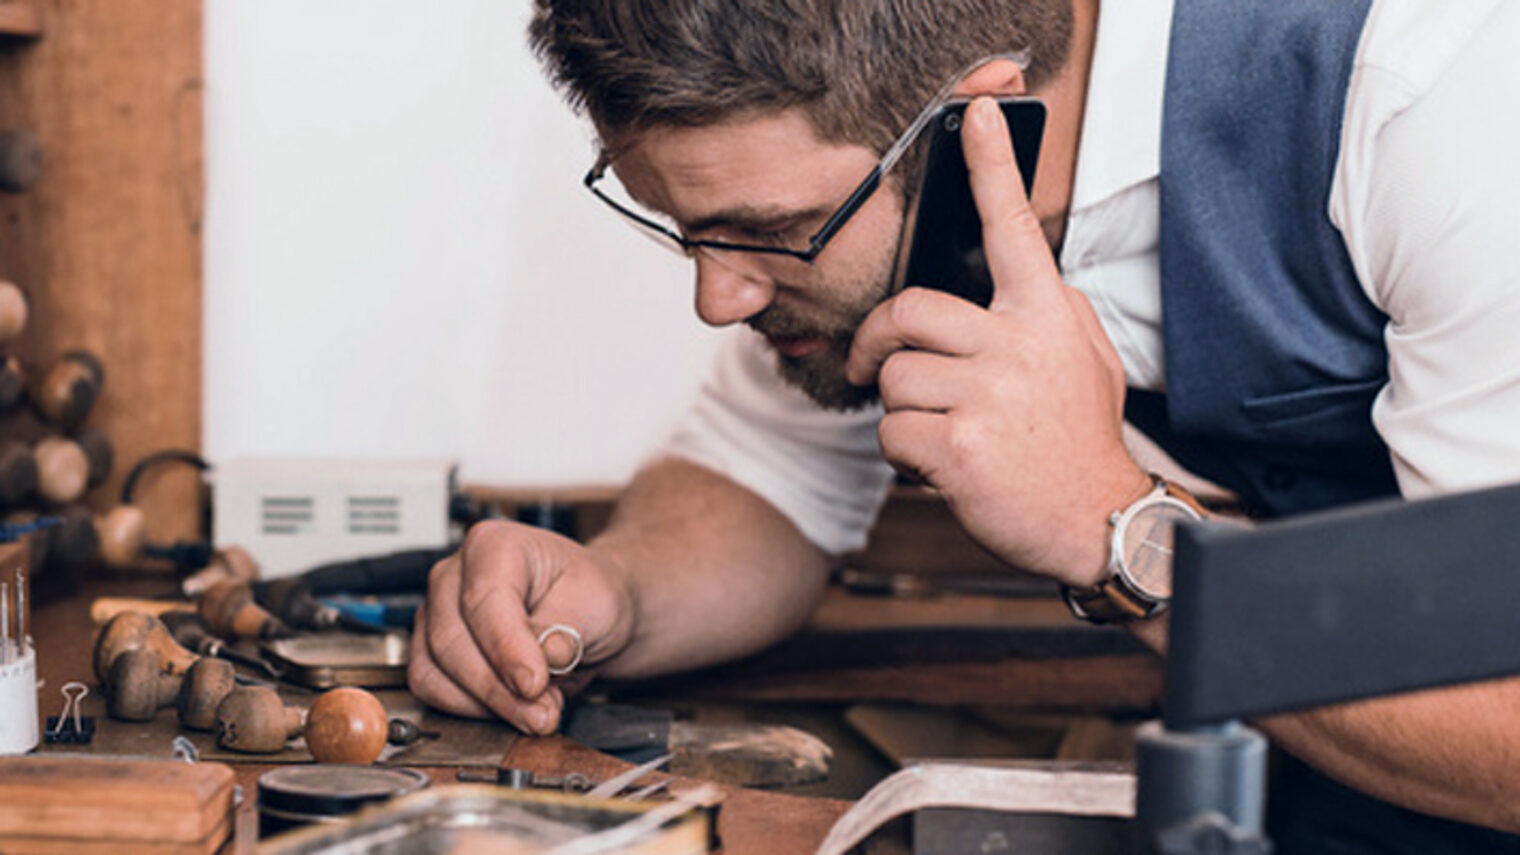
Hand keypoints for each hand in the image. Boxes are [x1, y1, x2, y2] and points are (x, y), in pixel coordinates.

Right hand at [407, 521, 635, 733]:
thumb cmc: (588, 594)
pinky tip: (513, 707)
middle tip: (543, 712)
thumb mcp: (596, 602)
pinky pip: (433, 689)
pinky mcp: (432, 651)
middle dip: (498, 689)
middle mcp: (455, 575)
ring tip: (538, 711)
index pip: (484, 600)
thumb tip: (546, 658)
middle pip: (452, 640)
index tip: (534, 684)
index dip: (507, 649)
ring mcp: (437, 613)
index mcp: (494, 544)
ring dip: (488, 704)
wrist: (588, 614)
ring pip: (435, 671)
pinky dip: (472, 710)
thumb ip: (567, 628)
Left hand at [846, 96, 1149, 585]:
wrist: (1096, 522)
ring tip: (945, 433)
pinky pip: (890, 432)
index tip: (976, 116)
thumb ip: (1045, 314)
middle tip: (870, 364)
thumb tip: (1008, 284)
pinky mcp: (958, 445)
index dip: (991, 167)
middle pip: (909, 311)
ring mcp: (987, 394)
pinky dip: (903, 455)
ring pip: (893, 378)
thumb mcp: (1085, 361)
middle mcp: (1016, 345)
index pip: (1013, 229)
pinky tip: (944, 465)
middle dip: (877, 341)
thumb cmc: (1078, 441)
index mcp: (1045, 316)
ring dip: (902, 411)